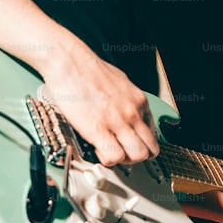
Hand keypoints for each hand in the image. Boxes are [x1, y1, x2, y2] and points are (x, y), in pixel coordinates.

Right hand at [40, 47, 159, 166]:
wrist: (69, 62)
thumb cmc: (88, 70)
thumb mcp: (121, 82)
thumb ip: (128, 101)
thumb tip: (127, 112)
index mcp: (138, 101)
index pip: (152, 135)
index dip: (141, 144)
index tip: (131, 145)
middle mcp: (132, 113)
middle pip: (150, 150)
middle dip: (137, 157)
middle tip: (122, 153)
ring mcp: (117, 122)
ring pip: (137, 156)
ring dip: (124, 160)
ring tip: (109, 152)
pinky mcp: (98, 129)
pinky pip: (114, 156)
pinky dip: (107, 159)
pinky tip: (98, 150)